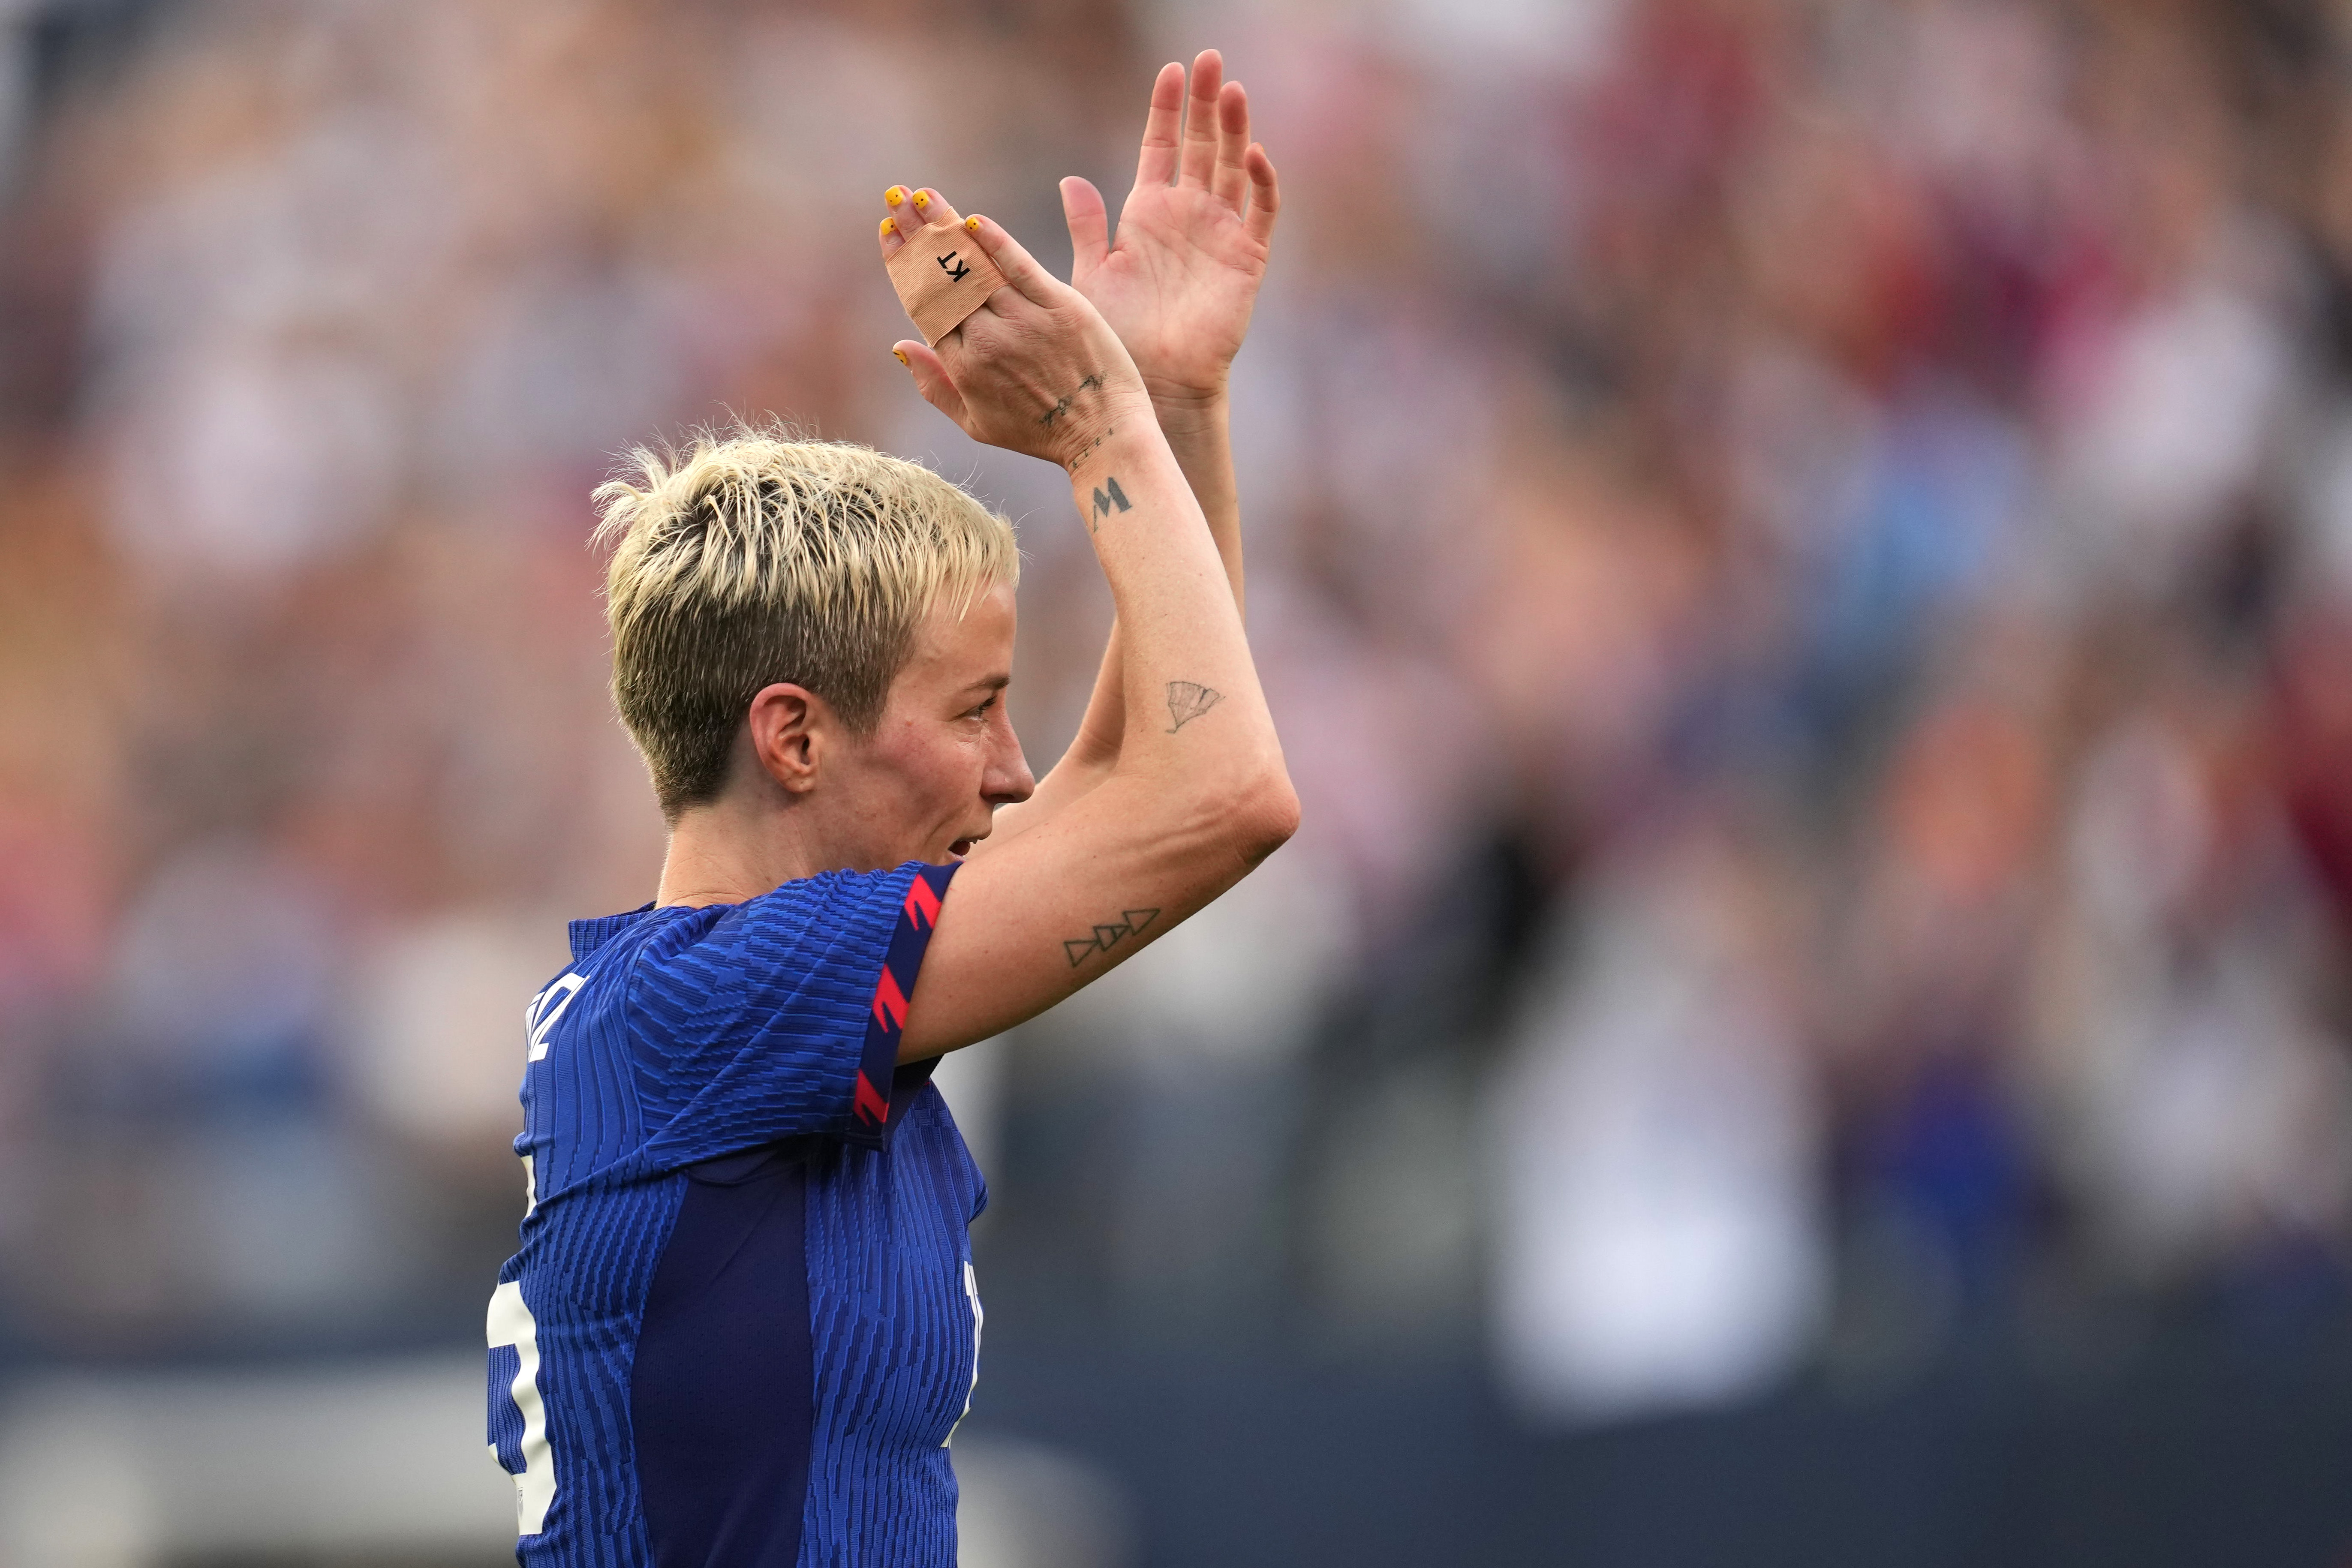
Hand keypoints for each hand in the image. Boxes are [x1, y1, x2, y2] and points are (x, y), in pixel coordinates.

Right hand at [880, 189, 1149, 470]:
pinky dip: (995, 241)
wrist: (1104, 437)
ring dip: (944, 225)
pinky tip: (972, 218)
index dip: (903, 263)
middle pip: (942, 278)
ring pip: (974, 266)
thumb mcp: (977, 425)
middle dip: (915, 233)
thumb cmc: (1041, 435)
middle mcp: (988, 340)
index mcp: (963, 366)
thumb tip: (898, 345)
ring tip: (922, 195)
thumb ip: (934, 386)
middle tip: (895, 198)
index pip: (924, 303)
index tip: (888, 232)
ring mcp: (1025, 321)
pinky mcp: (1062, 307)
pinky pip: (1020, 265)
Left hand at [1061, 50, 1279, 408]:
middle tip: (1210, 60)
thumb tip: (1070, 180)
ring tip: (1231, 90)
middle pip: (1202, 145)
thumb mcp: (1093, 275)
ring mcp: (1220, 233)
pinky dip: (1261, 184)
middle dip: (1206, 103)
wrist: (1154, 382)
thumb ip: (1088, 227)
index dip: (1167, 109)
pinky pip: (1260, 214)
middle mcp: (1188, 214)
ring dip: (1235, 130)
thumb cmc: (1119, 334)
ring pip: (1234, 169)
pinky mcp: (1246, 259)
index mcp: (1149, 212)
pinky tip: (1255, 154)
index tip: (1171, 69)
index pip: (1162, 146)